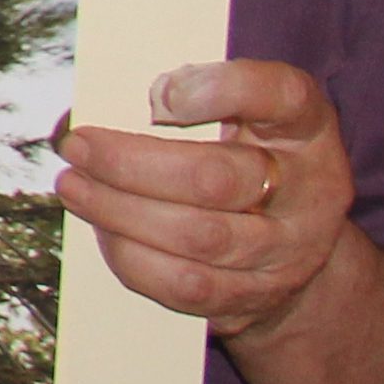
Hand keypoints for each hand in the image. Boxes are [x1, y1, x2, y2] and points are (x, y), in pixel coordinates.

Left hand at [58, 60, 355, 339]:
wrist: (295, 246)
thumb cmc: (250, 158)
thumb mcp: (246, 113)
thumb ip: (196, 95)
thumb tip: (118, 100)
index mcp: (306, 126)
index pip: (280, 96)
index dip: (220, 89)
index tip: (159, 94)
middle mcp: (309, 188)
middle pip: (216, 178)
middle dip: (129, 164)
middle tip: (77, 146)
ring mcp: (287, 249)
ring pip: (196, 237)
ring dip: (118, 211)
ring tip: (74, 187)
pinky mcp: (254, 294)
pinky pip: (184, 285)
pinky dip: (132, 257)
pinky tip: (103, 230)